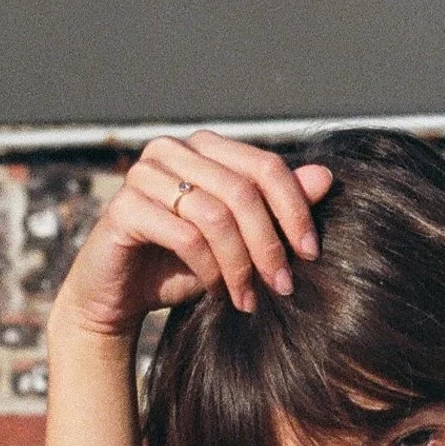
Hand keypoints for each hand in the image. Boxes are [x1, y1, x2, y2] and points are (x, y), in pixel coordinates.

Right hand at [52, 131, 332, 339]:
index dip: (295, 208)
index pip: (265, 165)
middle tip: (283, 286)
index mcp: (204, 147)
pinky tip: (218, 293)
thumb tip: (326, 177)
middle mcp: (172, 150)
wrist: (118, 298)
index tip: (312, 253)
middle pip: (243, 190)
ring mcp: (144, 174)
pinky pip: (186, 236)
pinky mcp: (123, 207)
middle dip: (269, 244)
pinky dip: (210, 270)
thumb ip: (275, 208)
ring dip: (241, 264)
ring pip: (216, 214)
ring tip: (250, 298)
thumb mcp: (238, 240)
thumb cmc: (181, 265)